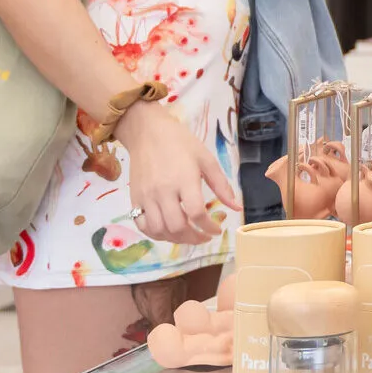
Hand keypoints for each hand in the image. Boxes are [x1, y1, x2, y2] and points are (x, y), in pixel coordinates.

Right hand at [118, 102, 239, 243]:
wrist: (147, 132)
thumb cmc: (180, 143)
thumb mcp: (206, 159)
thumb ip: (222, 185)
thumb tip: (237, 207)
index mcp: (184, 180)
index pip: (196, 213)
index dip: (209, 227)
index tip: (217, 230)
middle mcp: (162, 191)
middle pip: (176, 227)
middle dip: (194, 238)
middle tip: (204, 237)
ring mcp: (146, 196)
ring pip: (159, 230)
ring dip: (176, 239)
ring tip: (188, 236)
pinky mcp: (134, 198)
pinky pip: (142, 225)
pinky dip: (156, 234)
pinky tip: (168, 232)